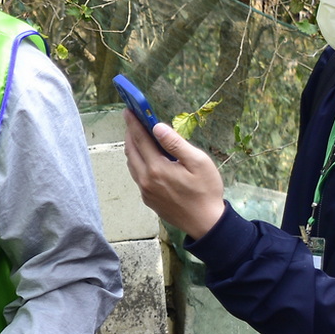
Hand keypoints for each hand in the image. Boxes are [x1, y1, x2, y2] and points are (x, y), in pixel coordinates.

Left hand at [122, 111, 225, 239]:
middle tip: (132, 120)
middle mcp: (145, 180)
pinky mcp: (148, 199)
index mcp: (156, 168)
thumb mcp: (197, 162)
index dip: (133, 123)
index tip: (128, 110)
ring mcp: (145, 191)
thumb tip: (157, 127)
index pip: (140, 139)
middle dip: (130, 133)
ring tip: (137, 136)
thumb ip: (175, 143)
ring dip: (132, 148)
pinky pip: (137, 176)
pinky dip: (137, 162)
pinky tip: (146, 158)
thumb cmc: (206, 191)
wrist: (205, 223)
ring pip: (132, 164)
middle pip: (131, 151)